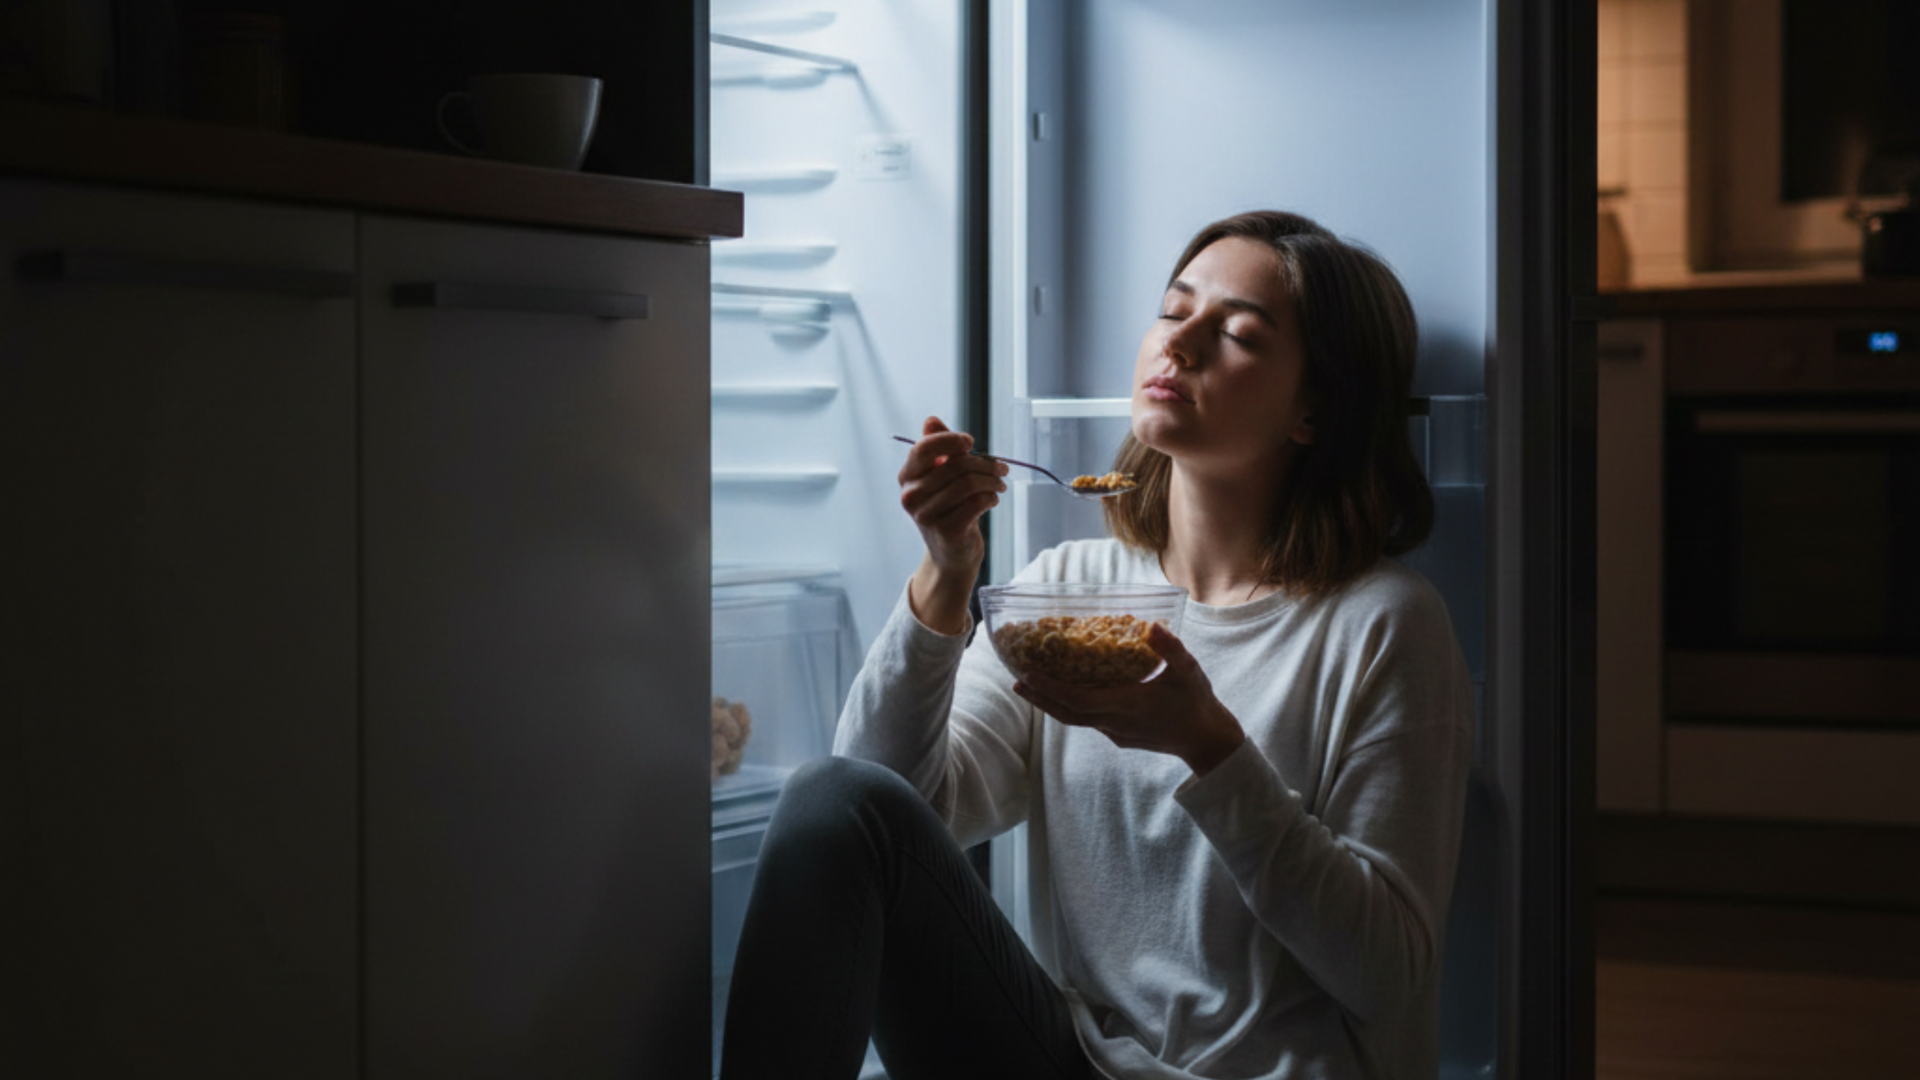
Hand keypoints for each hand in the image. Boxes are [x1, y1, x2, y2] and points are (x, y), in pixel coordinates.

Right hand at [899, 416, 1007, 633]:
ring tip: (1000, 484)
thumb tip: (931, 420)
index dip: (950, 440)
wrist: (952, 552)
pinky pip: (976, 503)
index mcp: (907, 477)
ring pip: (968, 484)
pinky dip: (990, 498)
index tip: (970, 442)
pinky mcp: (946, 531)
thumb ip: (938, 447)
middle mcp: (911, 496)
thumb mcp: (942, 475)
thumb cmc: (949, 507)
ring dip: (992, 481)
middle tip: (1001, 468)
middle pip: (955, 465)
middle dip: (985, 463)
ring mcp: (926, 516)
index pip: (924, 448)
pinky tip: (992, 500)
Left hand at [1012, 623, 1246, 775]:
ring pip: (1075, 719)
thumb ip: (1170, 648)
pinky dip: (1070, 707)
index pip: (1079, 700)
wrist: (1206, 740)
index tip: (1029, 674)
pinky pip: (1087, 721)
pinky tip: (1065, 693)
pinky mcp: (1119, 736)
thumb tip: (1150, 626)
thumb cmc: (1197, 702)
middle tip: (1016, 681)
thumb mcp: (1188, 671)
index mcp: (1127, 706)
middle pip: (1067, 713)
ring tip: (1029, 686)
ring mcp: (1116, 732)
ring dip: (1050, 704)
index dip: (1051, 688)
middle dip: (1040, 698)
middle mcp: (1115, 723)